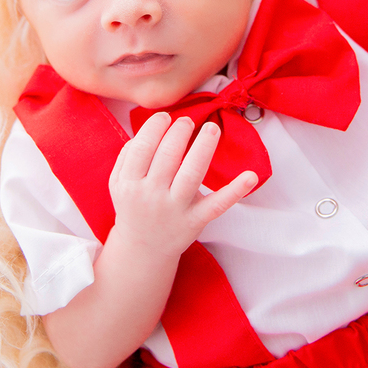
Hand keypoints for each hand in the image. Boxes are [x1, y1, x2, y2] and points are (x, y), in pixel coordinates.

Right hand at [108, 112, 256, 258]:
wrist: (143, 249)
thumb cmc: (133, 206)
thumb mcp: (117, 182)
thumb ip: (128, 154)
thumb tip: (151, 128)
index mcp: (129, 184)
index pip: (143, 147)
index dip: (155, 127)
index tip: (165, 117)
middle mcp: (152, 196)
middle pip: (168, 155)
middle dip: (180, 131)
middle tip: (188, 121)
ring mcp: (175, 209)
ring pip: (192, 173)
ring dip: (204, 146)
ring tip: (212, 128)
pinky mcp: (196, 220)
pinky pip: (218, 205)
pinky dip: (235, 191)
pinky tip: (250, 176)